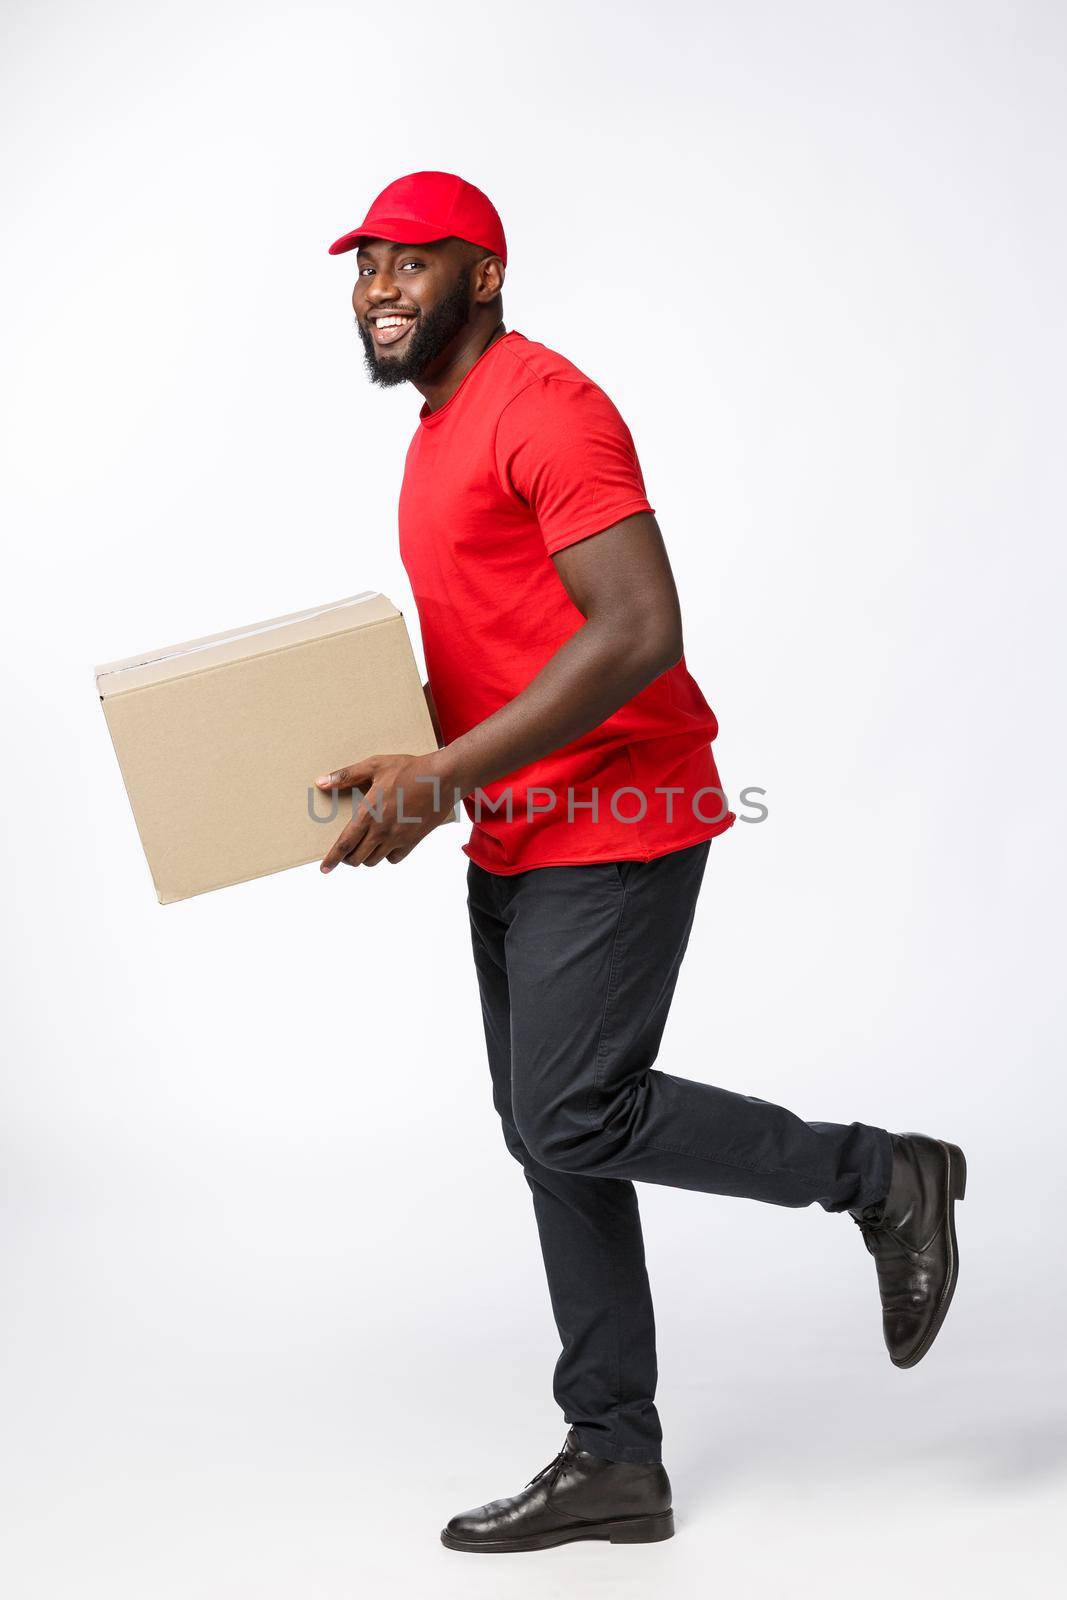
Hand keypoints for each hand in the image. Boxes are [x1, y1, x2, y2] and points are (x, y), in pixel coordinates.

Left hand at [315, 750, 455, 871]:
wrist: (443, 778)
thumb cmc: (409, 769)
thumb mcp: (375, 766)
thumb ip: (346, 776)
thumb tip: (321, 782)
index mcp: (369, 814)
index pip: (344, 844)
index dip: (332, 859)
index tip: (324, 868)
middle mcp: (382, 830)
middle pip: (357, 858)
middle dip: (347, 858)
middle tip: (345, 852)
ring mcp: (398, 838)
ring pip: (374, 860)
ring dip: (365, 857)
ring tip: (363, 847)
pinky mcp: (413, 841)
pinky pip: (394, 858)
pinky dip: (386, 856)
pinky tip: (385, 845)